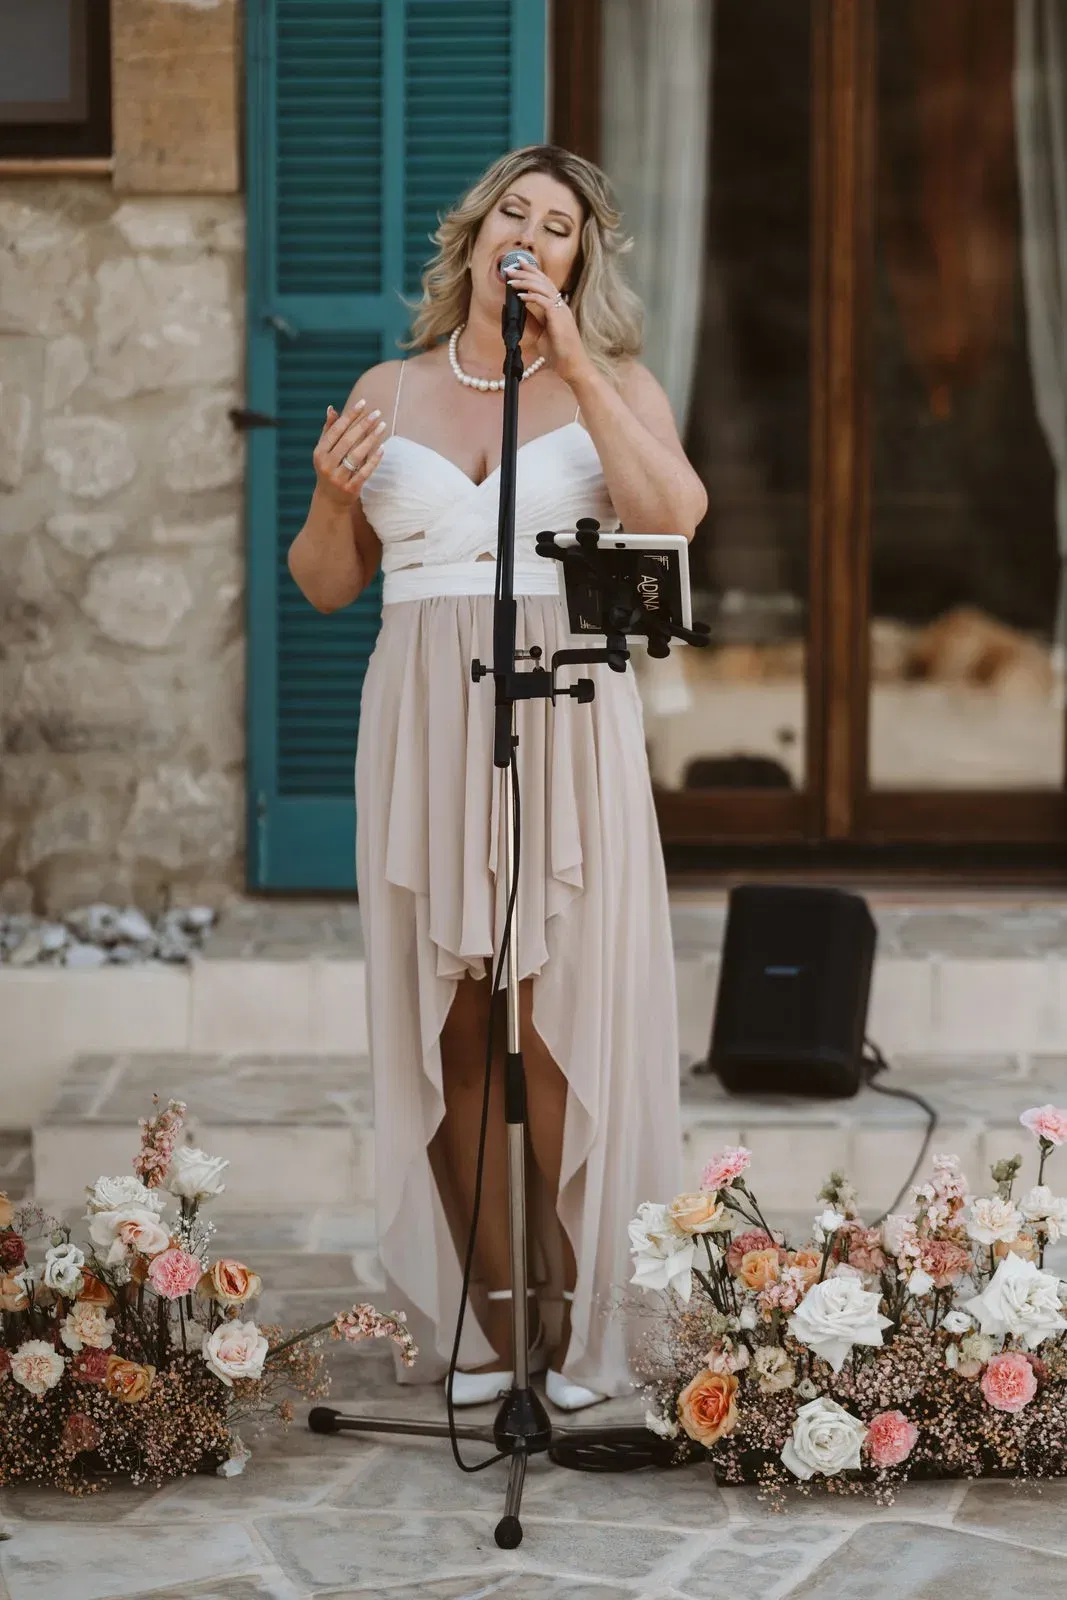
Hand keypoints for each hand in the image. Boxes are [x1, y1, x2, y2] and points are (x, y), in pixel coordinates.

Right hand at [313, 401, 386, 505]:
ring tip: (382, 426)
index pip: (336, 430)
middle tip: (377, 413)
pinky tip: (382, 448)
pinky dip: (373, 460)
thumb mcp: (325, 451)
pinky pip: (364, 472)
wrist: (330, 500)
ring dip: (371, 439)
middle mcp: (326, 464)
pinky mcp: (350, 489)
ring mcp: (338, 478)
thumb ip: (329, 430)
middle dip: (363, 425)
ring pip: (356, 455)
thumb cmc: (329, 469)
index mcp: (319, 452)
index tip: (363, 403)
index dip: (350, 415)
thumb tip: (331, 408)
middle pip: (347, 441)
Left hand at [503, 263, 591, 385]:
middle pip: (543, 281)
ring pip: (543, 288)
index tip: (519, 265)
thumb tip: (519, 310)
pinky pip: (544, 301)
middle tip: (510, 267)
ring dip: (525, 282)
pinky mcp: (559, 318)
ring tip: (511, 280)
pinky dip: (531, 297)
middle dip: (526, 272)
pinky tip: (520, 296)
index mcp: (557, 307)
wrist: (571, 365)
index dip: (532, 272)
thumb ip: (532, 321)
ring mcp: (561, 310)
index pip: (544, 284)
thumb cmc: (558, 352)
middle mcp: (560, 305)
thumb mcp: (540, 334)